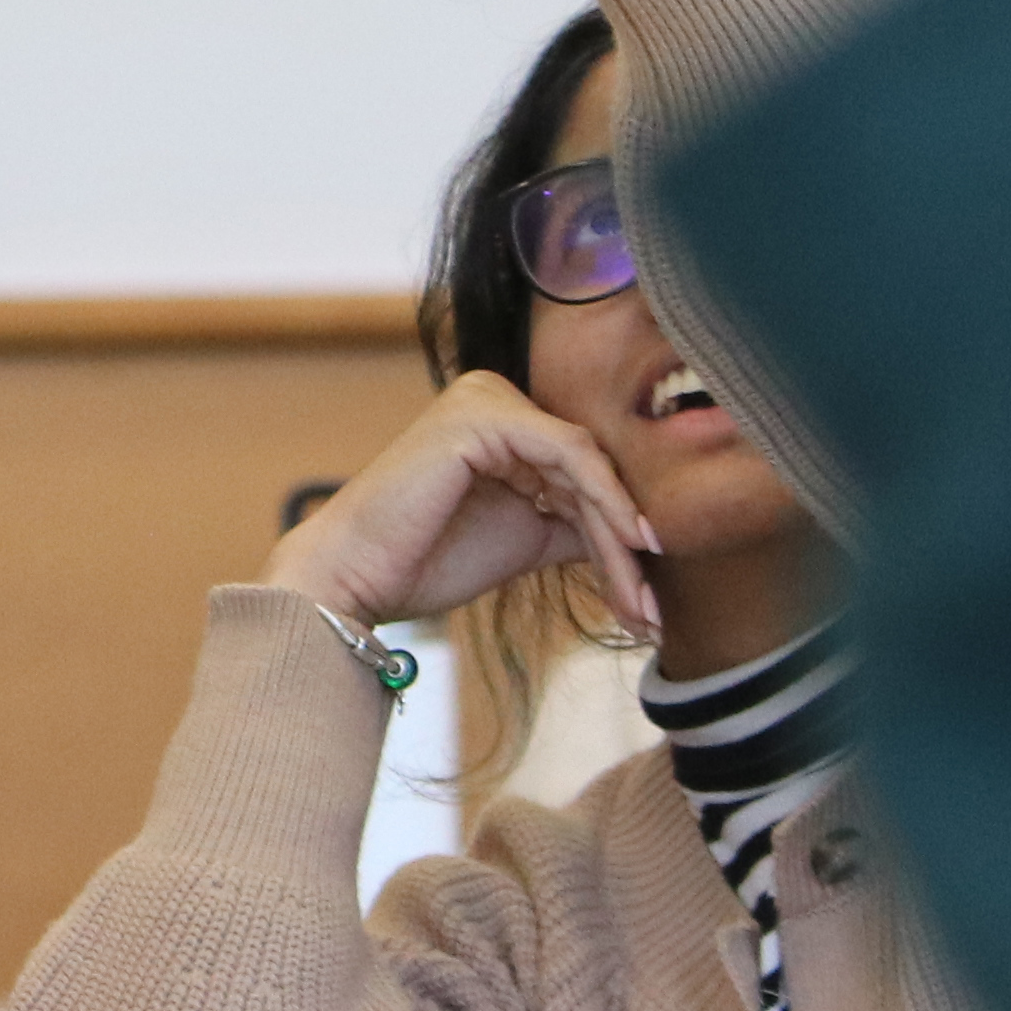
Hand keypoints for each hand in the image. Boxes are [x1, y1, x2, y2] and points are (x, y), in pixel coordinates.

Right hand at [265, 372, 663, 635]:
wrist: (357, 577)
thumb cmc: (426, 559)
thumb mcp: (525, 537)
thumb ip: (577, 521)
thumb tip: (648, 537)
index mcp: (498, 418)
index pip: (583, 472)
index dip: (622, 536)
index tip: (651, 604)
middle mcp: (492, 395)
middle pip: (589, 472)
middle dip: (627, 551)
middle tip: (654, 616)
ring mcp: (485, 399)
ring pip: (587, 469)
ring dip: (622, 543)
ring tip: (643, 608)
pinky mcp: (481, 414)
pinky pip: (569, 454)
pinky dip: (606, 502)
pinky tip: (629, 548)